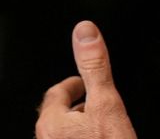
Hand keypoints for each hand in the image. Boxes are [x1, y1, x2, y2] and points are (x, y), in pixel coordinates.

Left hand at [36, 21, 136, 138]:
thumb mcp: (107, 104)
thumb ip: (95, 67)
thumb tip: (85, 31)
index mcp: (52, 123)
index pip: (56, 93)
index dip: (73, 85)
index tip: (83, 83)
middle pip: (57, 114)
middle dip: (75, 105)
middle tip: (91, 100)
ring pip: (62, 133)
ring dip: (78, 125)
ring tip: (95, 122)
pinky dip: (81, 138)